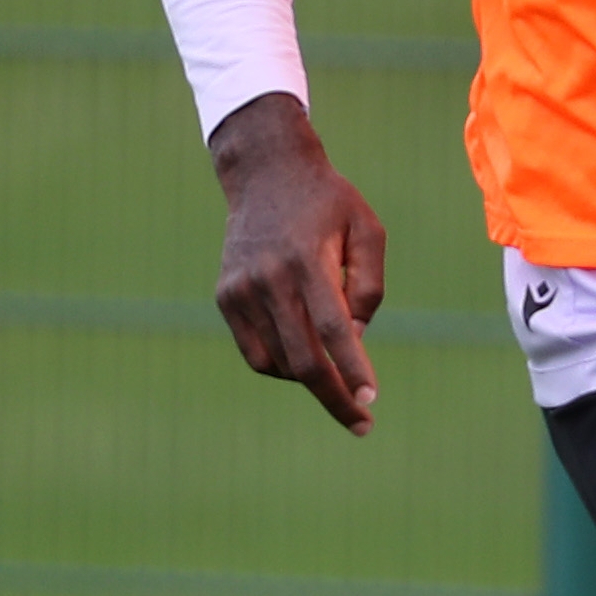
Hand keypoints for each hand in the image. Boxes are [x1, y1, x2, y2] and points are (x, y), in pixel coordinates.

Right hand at [207, 95, 388, 435]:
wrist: (266, 173)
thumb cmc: (329, 204)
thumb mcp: (368, 230)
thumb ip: (368, 287)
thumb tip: (354, 341)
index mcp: (307, 260)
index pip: (333, 330)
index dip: (352, 370)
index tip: (369, 402)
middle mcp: (269, 277)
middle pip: (304, 359)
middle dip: (335, 396)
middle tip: (361, 422)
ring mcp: (241, 290)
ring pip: (279, 362)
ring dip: (311, 378)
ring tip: (337, 372)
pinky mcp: (226, 297)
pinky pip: (257, 354)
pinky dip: (283, 367)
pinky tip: (306, 358)